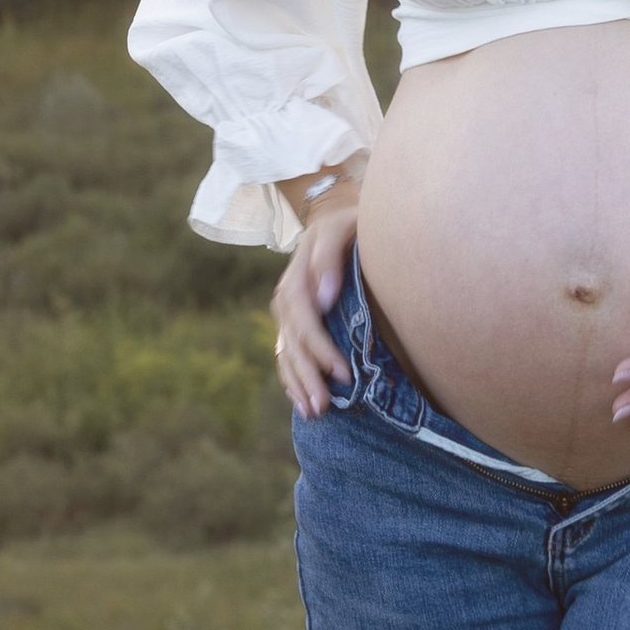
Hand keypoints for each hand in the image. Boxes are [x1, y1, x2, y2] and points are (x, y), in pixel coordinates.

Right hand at [270, 167, 363, 420]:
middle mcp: (286, 302)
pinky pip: (286, 355)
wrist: (331, 217)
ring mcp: (287, 315)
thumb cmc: (344, 225)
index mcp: (295, 283)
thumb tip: (324, 298)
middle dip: (308, 378)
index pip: (306, 324)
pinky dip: (291, 379)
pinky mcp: (292, 323)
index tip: (343, 374)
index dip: (322, 351)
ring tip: (314, 412)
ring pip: (287, 355)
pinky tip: (301, 400)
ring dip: (299, 385)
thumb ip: (329, 261)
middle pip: (293, 346)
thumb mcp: (338, 230)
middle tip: (324, 407)